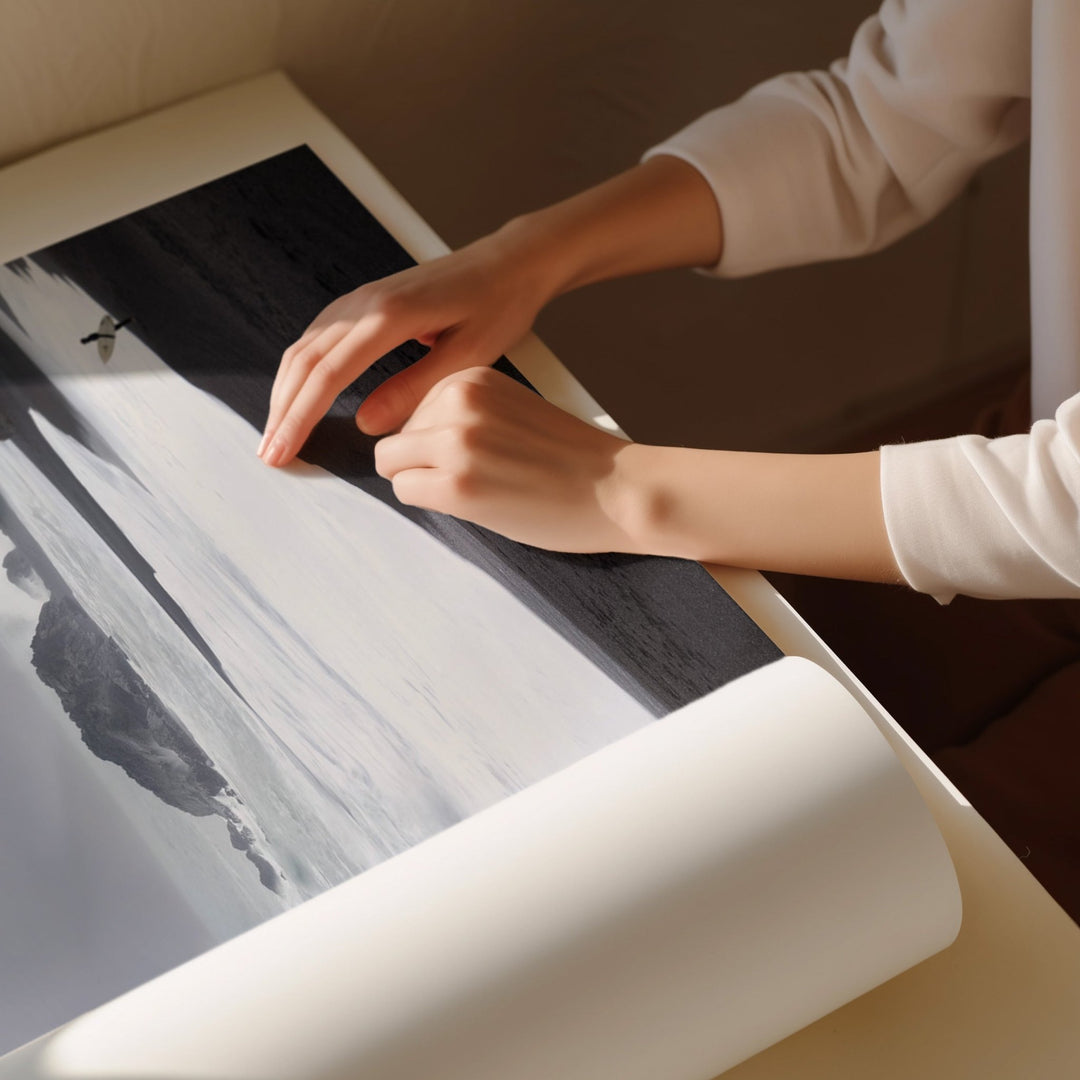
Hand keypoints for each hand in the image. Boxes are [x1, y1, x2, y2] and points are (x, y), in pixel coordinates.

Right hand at [259, 229, 556, 467]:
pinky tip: (296, 394)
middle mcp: (365, 302)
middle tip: (269, 455)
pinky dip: (300, 370)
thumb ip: (415, 389)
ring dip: (285, 392)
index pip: (328, 374)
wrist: (508, 262)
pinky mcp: (365, 301)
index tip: (284, 451)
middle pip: (305, 362)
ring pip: (305, 347)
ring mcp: (361, 298)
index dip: (301, 417)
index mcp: (390, 316)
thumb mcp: (468, 356)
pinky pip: (319, 337)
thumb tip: (366, 425)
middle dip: (283, 412)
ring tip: (276, 433)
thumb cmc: (498, 306)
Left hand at [373, 367, 644, 552]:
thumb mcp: (510, 410)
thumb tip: (410, 438)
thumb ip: (464, 413)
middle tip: (475, 477)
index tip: (474, 453)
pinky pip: (406, 491)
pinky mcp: (457, 485)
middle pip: (397, 436)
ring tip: (476, 488)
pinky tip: (474, 502)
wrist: (618, 489)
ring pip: (393, 464)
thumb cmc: (573, 460)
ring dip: (424, 481)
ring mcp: (455, 442)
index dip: (435, 440)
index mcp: (473, 378)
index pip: (414, 407)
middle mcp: (459, 401)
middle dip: (423, 461)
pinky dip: (430, 502)